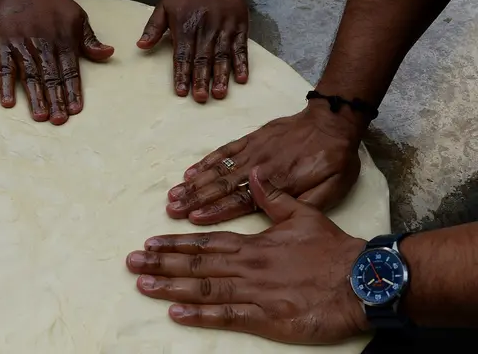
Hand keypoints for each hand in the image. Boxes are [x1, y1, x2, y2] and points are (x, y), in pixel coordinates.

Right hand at [0, 0, 113, 124]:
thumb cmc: (51, 3)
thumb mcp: (77, 17)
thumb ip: (90, 40)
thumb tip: (108, 54)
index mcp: (63, 40)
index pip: (70, 71)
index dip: (73, 91)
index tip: (75, 110)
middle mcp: (43, 46)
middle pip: (51, 77)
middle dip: (56, 100)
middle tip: (59, 121)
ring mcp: (22, 46)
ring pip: (30, 76)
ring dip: (35, 97)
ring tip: (40, 117)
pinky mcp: (3, 45)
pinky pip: (5, 68)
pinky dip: (5, 85)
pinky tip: (8, 102)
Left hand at [127, 168, 368, 343]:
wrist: (362, 280)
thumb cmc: (333, 249)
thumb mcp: (302, 214)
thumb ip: (272, 198)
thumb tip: (252, 175)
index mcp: (253, 243)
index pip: (206, 241)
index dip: (176, 242)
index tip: (150, 242)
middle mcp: (247, 266)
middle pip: (196, 263)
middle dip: (161, 262)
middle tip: (131, 262)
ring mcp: (255, 292)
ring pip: (204, 287)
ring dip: (170, 286)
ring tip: (142, 284)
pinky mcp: (267, 317)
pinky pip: (227, 315)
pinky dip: (200, 314)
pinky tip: (176, 313)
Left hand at [137, 0, 247, 101]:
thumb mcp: (165, 5)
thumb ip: (153, 27)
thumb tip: (141, 46)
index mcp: (186, 27)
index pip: (183, 55)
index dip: (182, 73)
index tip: (181, 91)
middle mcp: (206, 29)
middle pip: (203, 58)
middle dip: (201, 79)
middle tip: (200, 98)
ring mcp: (224, 29)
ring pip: (222, 56)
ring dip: (221, 76)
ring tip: (220, 94)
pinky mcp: (240, 28)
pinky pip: (241, 48)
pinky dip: (242, 64)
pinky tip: (241, 79)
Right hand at [166, 107, 360, 224]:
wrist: (332, 121)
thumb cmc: (334, 160)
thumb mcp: (332, 189)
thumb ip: (303, 204)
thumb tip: (275, 216)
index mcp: (279, 183)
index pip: (241, 200)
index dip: (216, 210)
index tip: (193, 217)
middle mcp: (260, 167)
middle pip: (222, 185)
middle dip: (195, 198)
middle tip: (171, 209)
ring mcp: (252, 151)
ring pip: (218, 169)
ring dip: (194, 183)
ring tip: (173, 194)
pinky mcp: (250, 139)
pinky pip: (223, 152)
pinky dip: (205, 162)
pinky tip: (188, 172)